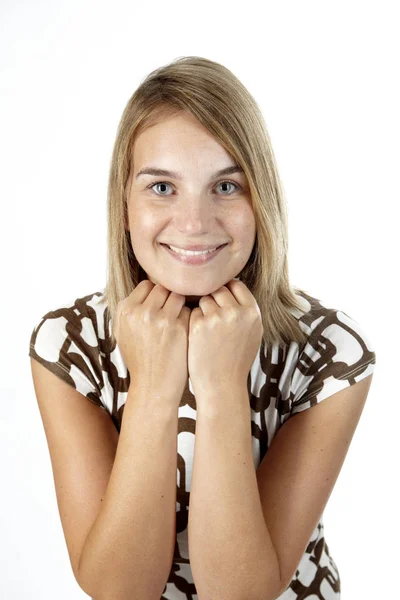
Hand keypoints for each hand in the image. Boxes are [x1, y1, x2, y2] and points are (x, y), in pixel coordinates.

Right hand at [113, 280, 190, 406]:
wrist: (153, 385)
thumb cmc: (140, 359)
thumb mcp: (122, 333)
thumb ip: (129, 310)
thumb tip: (143, 288)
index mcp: (126, 310)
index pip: (147, 285)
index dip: (155, 295)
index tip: (159, 308)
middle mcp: (141, 312)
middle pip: (163, 287)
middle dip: (169, 298)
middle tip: (172, 314)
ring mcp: (161, 319)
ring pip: (178, 295)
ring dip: (181, 306)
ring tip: (178, 322)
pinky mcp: (179, 327)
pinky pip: (189, 310)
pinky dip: (189, 318)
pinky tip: (186, 332)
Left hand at [188, 279, 262, 402]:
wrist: (222, 385)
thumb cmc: (236, 360)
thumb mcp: (252, 333)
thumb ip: (245, 311)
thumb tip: (233, 286)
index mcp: (252, 313)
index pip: (237, 285)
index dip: (227, 290)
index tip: (221, 300)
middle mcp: (237, 312)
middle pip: (219, 289)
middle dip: (213, 299)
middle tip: (212, 316)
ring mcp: (217, 318)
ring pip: (204, 299)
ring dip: (202, 310)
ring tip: (207, 331)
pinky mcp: (199, 325)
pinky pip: (192, 312)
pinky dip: (193, 322)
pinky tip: (198, 338)